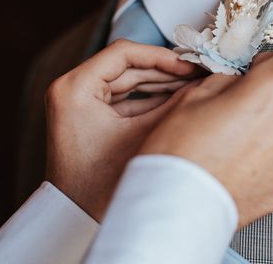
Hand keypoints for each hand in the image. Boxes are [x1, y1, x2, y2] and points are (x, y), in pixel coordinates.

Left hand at [45, 39, 197, 219]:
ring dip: (159, 83)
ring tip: (192, 85)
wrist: (76, 220)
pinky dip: (149, 98)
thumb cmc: (98, 186)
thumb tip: (200, 84)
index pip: (123, 53)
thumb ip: (173, 106)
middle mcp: (71, 90)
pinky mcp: (88, 115)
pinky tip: (176, 99)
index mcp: (74, 88)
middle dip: (165, 71)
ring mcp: (78, 102)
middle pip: (126, 65)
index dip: (160, 56)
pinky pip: (123, 98)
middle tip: (197, 73)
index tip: (187, 64)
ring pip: (127, 80)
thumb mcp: (142, 138)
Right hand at [140, 51, 272, 227]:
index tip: (252, 75)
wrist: (175, 207)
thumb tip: (237, 82)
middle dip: (264, 104)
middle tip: (232, 117)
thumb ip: (227, 81)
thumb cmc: (180, 151)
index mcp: (272, 90)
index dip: (265, 66)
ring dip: (267, 135)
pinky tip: (238, 169)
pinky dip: (266, 164)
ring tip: (232, 149)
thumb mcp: (194, 95)